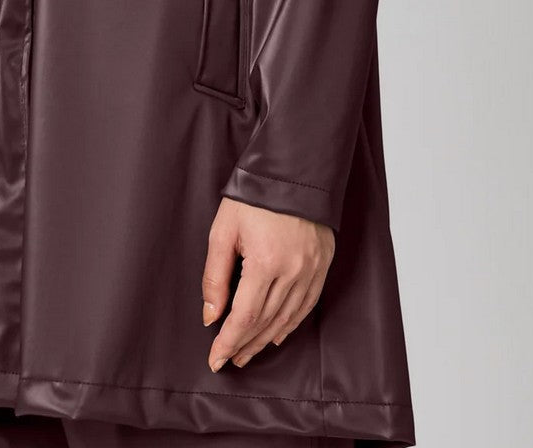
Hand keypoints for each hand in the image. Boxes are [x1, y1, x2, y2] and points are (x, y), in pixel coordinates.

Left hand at [201, 195, 334, 370]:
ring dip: (265, 339)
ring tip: (247, 352)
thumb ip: (215, 277)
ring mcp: (311, 269)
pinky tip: (277, 334)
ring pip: (287, 318)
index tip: (215, 360)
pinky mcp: (322, 264)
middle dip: (244, 345)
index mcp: (266, 262)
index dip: (228, 342)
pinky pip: (307, 305)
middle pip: (266, 322)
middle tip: (228, 360)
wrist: (292, 171)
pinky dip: (290, 324)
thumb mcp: (223, 230)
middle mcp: (293, 271)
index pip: (245, 316)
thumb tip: (210, 316)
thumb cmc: (253, 196)